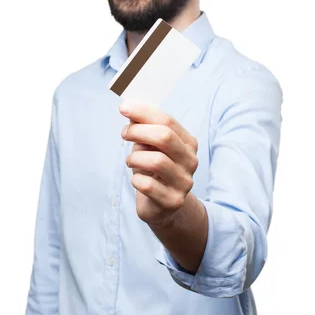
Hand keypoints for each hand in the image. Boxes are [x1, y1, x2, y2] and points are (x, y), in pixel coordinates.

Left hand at [119, 100, 198, 226]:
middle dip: (138, 132)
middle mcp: (191, 161)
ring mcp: (184, 182)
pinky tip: (137, 180)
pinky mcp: (172, 201)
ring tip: (131, 161)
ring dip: (135, 158)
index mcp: (188, 143)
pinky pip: (147, 185)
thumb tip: (130, 110)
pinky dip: (136, 179)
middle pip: (165, 137)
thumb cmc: (153, 170)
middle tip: (124, 134)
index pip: (168, 121)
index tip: (124, 108)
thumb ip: (143, 128)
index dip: (144, 113)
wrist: (162, 206)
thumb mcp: (150, 147)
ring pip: (156, 161)